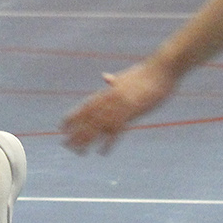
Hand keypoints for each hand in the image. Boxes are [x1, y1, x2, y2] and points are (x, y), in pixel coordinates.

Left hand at [61, 60, 176, 154]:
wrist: (161, 69)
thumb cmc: (146, 73)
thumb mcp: (126, 77)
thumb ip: (115, 81)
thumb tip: (105, 77)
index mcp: (108, 91)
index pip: (85, 106)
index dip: (73, 117)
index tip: (61, 126)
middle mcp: (109, 98)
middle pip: (88, 118)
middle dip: (76, 132)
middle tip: (65, 145)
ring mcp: (119, 105)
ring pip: (98, 125)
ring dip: (87, 139)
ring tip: (78, 151)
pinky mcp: (132, 111)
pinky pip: (117, 129)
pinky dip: (108, 142)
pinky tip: (102, 152)